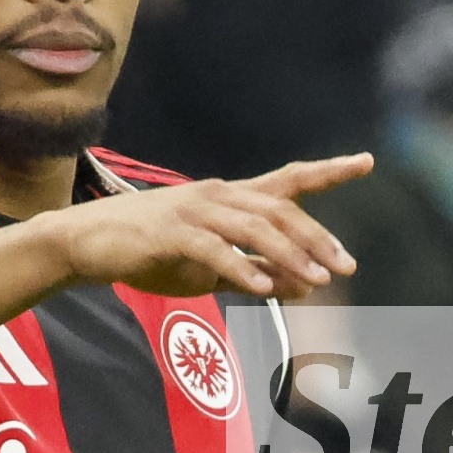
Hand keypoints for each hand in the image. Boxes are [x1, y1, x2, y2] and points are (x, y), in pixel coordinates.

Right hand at [41, 154, 372, 298]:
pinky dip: (240, 269)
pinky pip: (213, 250)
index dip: (327, 171)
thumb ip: (253, 273)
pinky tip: (263, 291)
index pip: (286, 181)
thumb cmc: (148, 253)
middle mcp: (216, 196)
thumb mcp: (207, 268)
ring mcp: (191, 211)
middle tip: (346, 265)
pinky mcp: (169, 233)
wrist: (85, 244)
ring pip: (252, 227)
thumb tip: (301, 285)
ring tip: (316, 281)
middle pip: (278, 209)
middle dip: (316, 237)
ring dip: (288, 254)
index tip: (366, 162)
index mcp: (228, 198)